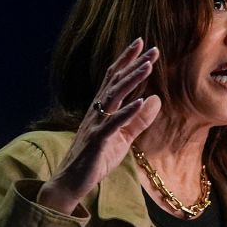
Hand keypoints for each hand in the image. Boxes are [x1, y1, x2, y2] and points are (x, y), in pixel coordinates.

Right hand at [38, 38, 161, 214]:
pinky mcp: (96, 141)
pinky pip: (112, 124)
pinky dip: (126, 112)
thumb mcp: (123, 139)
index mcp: (101, 110)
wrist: (71, 182)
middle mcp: (96, 112)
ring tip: (148, 66)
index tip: (142, 44)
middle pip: (115, 82)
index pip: (114, 79)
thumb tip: (156, 100)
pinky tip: (140, 101)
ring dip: (131, 81)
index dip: (127, 60)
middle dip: (133, 64)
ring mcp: (95, 125)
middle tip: (152, 49)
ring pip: (113, 97)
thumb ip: (138, 120)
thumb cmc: (95, 160)